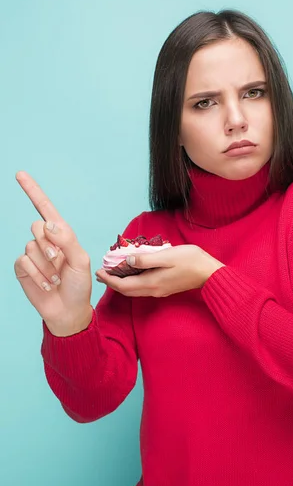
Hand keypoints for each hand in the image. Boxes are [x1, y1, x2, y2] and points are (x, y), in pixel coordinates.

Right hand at [14, 171, 92, 335]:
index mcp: (62, 235)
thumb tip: (48, 223)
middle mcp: (46, 241)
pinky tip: (47, 284)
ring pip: (31, 246)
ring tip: (56, 278)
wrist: (68, 310)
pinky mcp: (23, 268)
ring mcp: (33, 254)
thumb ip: (67, 239)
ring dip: (46, 266)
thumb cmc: (78, 285)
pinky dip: (37, 275)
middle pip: (38, 227)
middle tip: (60, 262)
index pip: (45, 208)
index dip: (32, 191)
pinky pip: (23, 262)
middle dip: (50, 246)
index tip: (20, 174)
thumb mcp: (80, 261)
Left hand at [95, 244, 224, 297]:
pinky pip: (142, 288)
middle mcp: (153, 290)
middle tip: (100, 273)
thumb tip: (127, 260)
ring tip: (112, 274)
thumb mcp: (167, 256)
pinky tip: (131, 274)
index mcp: (151, 282)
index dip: (109, 279)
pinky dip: (131, 282)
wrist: (210, 273)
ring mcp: (159, 291)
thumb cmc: (191, 261)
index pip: (123, 284)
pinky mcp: (164, 288)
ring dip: (121, 283)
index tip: (98, 271)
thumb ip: (146, 259)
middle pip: (126, 290)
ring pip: (134, 290)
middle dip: (112, 283)